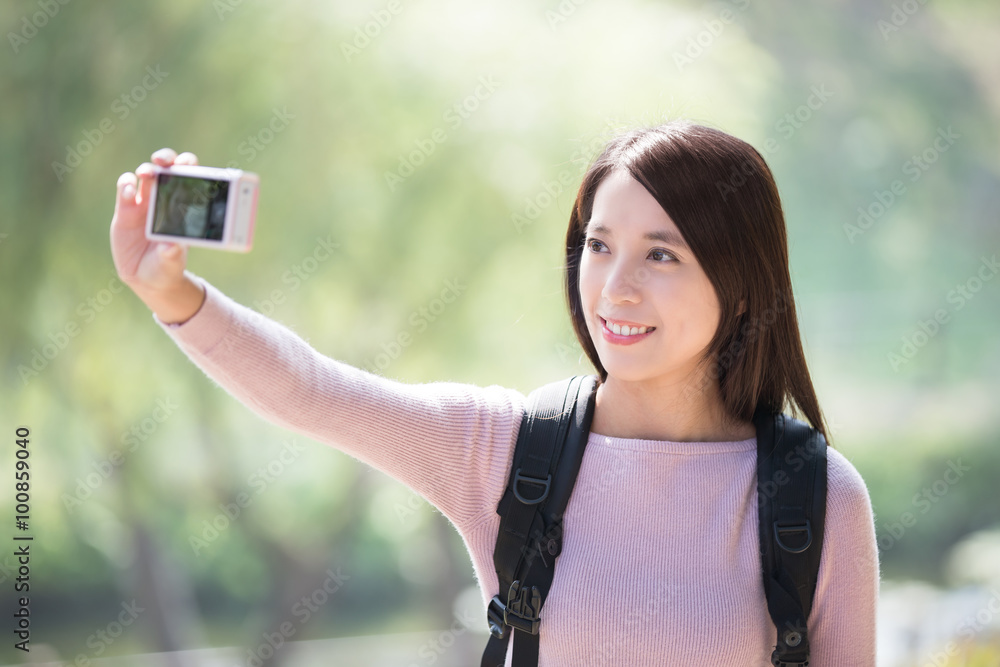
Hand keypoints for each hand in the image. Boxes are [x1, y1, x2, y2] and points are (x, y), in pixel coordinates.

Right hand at [110, 148, 198, 293]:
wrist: (146, 278)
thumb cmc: (167, 266)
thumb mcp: (172, 263)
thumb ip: (172, 254)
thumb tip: (171, 246)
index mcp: (183, 207)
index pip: (189, 178)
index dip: (189, 167)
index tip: (188, 165)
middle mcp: (165, 200)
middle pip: (166, 169)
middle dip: (166, 158)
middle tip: (163, 161)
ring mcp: (144, 203)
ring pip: (145, 175)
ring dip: (147, 169)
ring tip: (147, 174)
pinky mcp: (125, 210)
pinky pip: (125, 190)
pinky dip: (126, 185)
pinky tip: (129, 190)